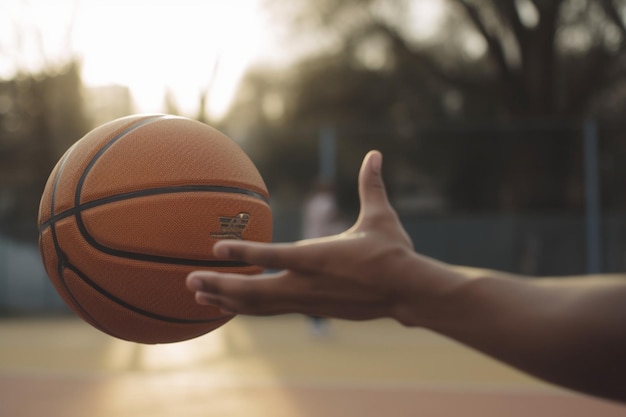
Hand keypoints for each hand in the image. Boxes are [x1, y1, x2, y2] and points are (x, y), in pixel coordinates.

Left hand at [186, 151, 461, 323]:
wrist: (407, 292)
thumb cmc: (393, 252)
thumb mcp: (380, 216)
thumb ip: (371, 184)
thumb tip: (375, 153)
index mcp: (320, 257)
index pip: (275, 256)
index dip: (244, 252)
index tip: (216, 248)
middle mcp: (308, 284)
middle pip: (255, 290)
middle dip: (220, 285)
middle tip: (189, 279)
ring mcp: (308, 302)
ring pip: (259, 306)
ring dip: (227, 300)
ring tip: (198, 296)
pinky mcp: (312, 311)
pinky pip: (271, 310)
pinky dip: (246, 308)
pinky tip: (229, 305)